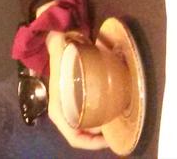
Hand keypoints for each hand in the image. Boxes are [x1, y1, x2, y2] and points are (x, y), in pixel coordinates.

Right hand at [44, 30, 108, 150]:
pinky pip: (94, 117)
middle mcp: (65, 113)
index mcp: (59, 110)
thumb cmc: (60, 56)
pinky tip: (116, 109)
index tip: (109, 139)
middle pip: (85, 135)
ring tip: (120, 120)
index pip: (74, 137)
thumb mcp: (57, 53)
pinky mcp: (82, 102)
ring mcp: (74, 109)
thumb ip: (56, 45)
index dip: (92, 143)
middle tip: (119, 128)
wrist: (60, 47)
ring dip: (103, 127)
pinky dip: (104, 117)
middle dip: (100, 136)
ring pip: (90, 127)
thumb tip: (56, 34)